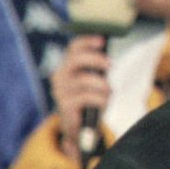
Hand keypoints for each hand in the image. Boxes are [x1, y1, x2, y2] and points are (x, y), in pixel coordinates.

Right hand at [50, 33, 110, 162]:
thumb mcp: (94, 80)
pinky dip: (100, 99)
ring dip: (102, 85)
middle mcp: (59, 77)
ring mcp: (60, 91)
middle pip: (75, 59)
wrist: (80, 127)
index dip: (87, 41)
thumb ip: (97, 68)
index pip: (73, 48)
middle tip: (110, 65)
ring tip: (108, 92)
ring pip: (84, 80)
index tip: (102, 41)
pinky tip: (104, 103)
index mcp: (66, 66)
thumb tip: (108, 57)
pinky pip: (87, 97)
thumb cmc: (89, 99)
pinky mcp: (65, 106)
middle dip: (95, 59)